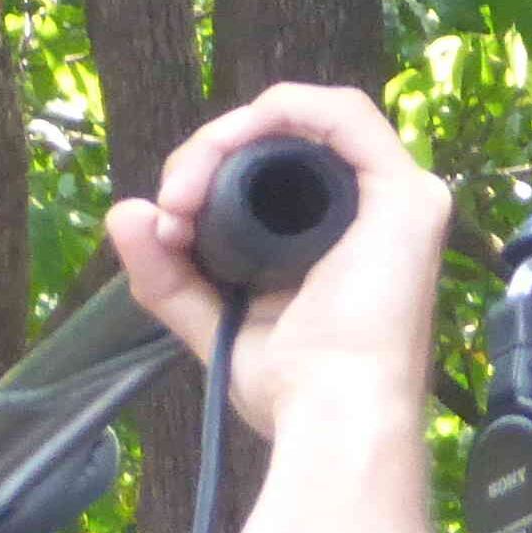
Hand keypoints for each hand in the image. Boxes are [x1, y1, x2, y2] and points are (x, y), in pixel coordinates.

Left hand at [104, 86, 457, 441]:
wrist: (333, 422)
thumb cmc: (291, 394)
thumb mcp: (214, 321)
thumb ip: (169, 274)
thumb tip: (123, 213)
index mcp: (335, 242)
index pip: (268, 174)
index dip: (207, 178)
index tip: (165, 224)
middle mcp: (369, 215)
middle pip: (280, 145)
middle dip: (208, 157)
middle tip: (170, 206)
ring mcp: (396, 202)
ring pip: (302, 124)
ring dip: (230, 137)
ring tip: (187, 188)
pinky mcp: (408, 194)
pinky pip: (343, 115)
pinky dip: (280, 110)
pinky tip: (232, 139)